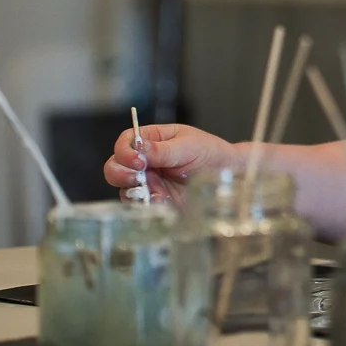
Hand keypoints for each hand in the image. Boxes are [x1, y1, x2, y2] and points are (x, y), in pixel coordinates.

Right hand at [104, 123, 241, 206]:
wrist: (230, 174)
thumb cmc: (210, 153)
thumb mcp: (188, 146)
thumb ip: (162, 149)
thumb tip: (138, 148)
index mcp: (152, 140)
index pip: (125, 142)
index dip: (125, 151)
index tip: (138, 160)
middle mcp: (145, 162)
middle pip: (115, 166)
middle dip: (120, 173)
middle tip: (139, 177)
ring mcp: (149, 182)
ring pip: (124, 188)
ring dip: (133, 191)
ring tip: (152, 191)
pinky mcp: (156, 200)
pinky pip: (141, 205)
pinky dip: (147, 204)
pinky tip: (162, 201)